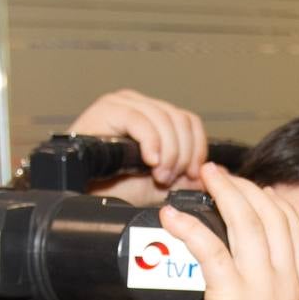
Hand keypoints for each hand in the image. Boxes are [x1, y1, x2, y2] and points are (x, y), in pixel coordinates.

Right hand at [69, 89, 207, 204]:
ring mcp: (123, 103)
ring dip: (169, 153)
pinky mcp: (108, 109)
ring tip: (158, 176)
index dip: (197, 149)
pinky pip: (140, 120)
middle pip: (180, 120)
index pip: (189, 122)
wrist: (80, 196)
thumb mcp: (158, 186)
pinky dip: (151, 143)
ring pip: (165, 119)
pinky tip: (149, 162)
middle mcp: (139, 105)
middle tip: (171, 179)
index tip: (192, 175)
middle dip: (183, 155)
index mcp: (153, 118)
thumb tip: (218, 173)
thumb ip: (186, 177)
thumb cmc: (110, 190)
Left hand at [159, 164, 298, 299]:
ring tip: (202, 177)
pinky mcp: (234, 295)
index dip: (274, 205)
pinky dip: (190, 228)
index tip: (257, 193)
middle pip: (269, 216)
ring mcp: (262, 285)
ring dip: (222, 192)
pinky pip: (211, 249)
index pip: (293, 232)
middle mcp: (284, 281)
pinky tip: (173, 217)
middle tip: (220, 175)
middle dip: (243, 188)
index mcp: (296, 291)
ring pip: (245, 222)